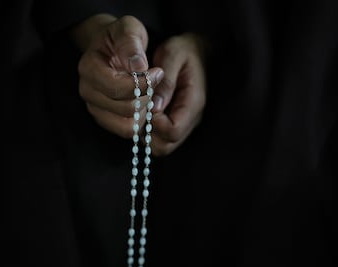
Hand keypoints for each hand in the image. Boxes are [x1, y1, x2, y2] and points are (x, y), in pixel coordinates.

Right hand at [71, 14, 163, 141]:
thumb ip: (130, 43)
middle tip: (155, 81)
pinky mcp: (105, 118)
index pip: (116, 88)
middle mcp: (87, 91)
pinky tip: (144, 102)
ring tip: (148, 92)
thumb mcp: (128, 28)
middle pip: (124, 109)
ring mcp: (95, 107)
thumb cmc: (121, 38)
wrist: (113, 47)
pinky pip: (126, 130)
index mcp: (89, 68)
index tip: (157, 72)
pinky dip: (140, 120)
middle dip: (146, 97)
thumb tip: (138, 67)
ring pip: (126, 125)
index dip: (142, 84)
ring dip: (144, 111)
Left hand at [149, 33, 206, 155]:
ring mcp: (184, 123)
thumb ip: (166, 81)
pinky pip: (160, 139)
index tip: (145, 105)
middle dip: (148, 133)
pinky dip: (149, 132)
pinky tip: (144, 112)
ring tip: (142, 110)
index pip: (172, 131)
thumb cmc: (183, 49)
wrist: (196, 49)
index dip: (154, 124)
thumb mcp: (174, 55)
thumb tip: (155, 108)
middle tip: (140, 111)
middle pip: (166, 145)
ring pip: (161, 146)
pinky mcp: (176, 123)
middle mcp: (190, 119)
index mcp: (193, 102)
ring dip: (147, 134)